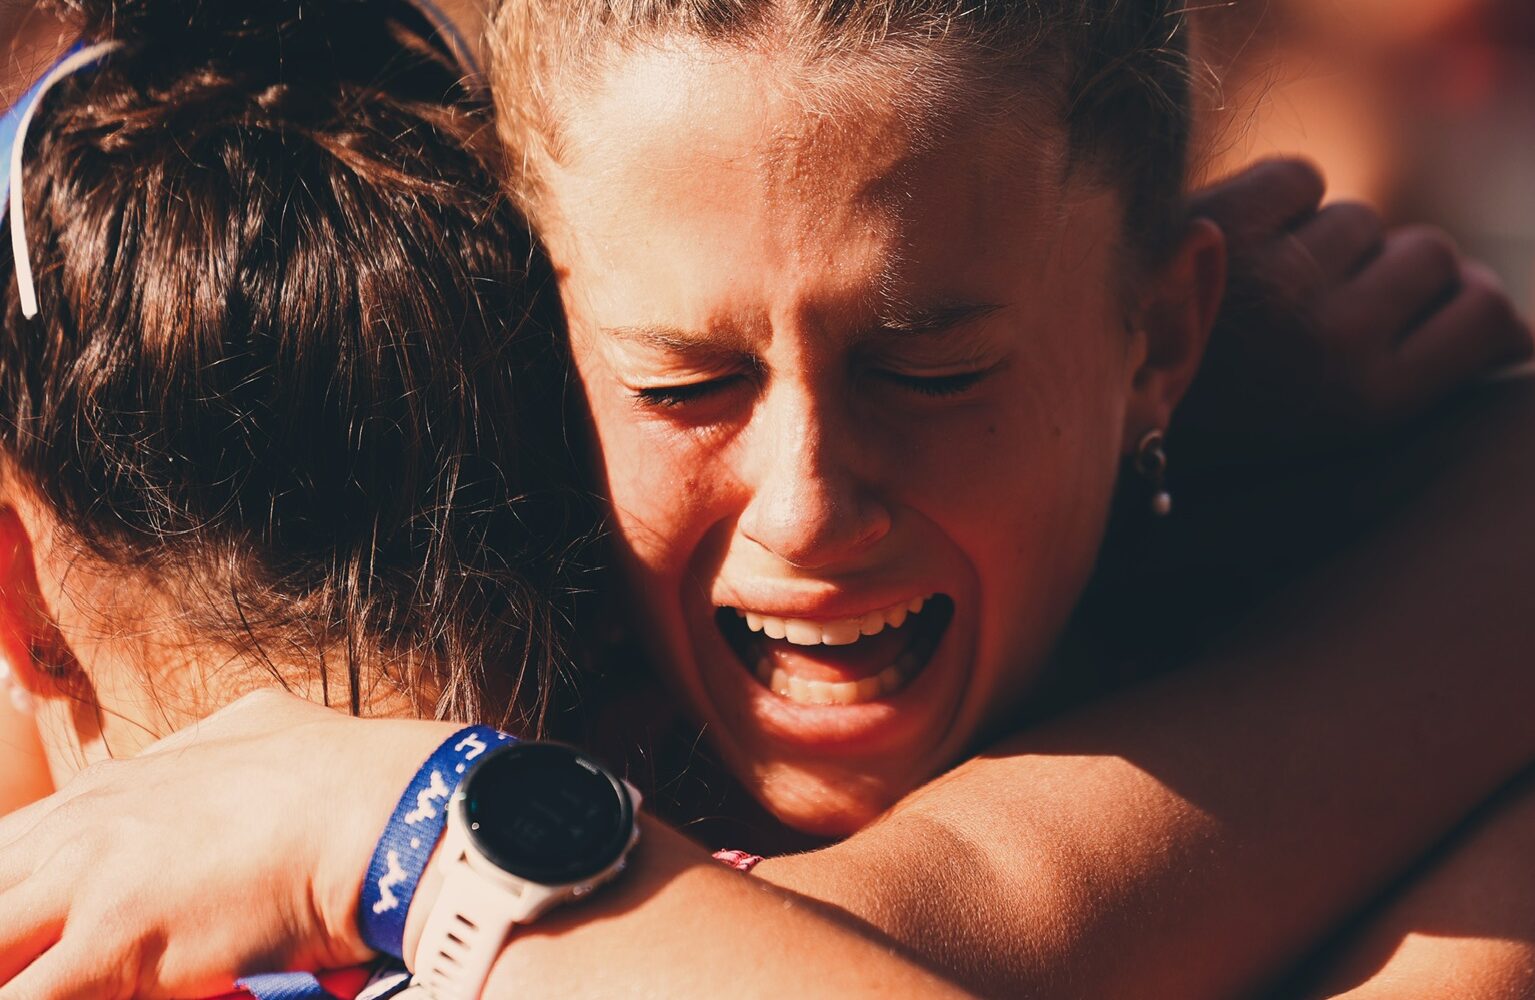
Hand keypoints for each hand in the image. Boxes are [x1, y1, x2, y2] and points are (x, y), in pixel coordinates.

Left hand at [0, 690, 449, 998]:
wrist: (376, 806)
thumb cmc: (337, 771)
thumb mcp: (252, 728)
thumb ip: (202, 751)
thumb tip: (212, 753)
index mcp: (107, 788)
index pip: (5, 852)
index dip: (11, 900)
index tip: (38, 931)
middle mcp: (80, 832)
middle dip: (11, 939)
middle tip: (50, 955)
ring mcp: (89, 887)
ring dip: (24, 967)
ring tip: (77, 975)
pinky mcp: (112, 945)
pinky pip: (27, 995)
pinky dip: (38, 997)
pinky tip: (101, 994)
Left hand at [1176, 158, 1532, 458]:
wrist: (1081, 401)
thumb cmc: (1207, 420)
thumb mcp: (1315, 428)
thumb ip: (1400, 371)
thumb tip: (1495, 310)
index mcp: (1367, 403)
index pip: (1488, 317)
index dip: (1472, 302)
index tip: (1447, 307)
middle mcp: (1339, 337)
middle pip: (1430, 254)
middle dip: (1388, 268)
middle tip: (1325, 299)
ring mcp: (1284, 274)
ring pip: (1360, 216)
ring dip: (1321, 239)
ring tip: (1259, 286)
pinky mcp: (1231, 219)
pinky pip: (1301, 177)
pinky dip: (1274, 198)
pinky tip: (1232, 242)